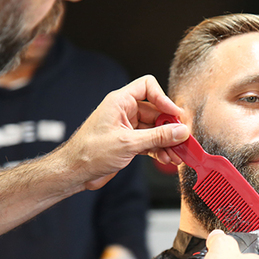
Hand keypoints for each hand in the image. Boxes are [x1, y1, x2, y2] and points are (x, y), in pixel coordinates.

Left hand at [55, 75, 189, 190]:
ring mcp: (127, 128)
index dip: (163, 98)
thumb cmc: (90, 152)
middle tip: (183, 140)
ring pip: (155, 129)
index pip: (147, 86)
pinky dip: (159, 150)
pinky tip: (166, 159)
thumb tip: (180, 131)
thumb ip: (157, 137)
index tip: (175, 115)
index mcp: (120, 102)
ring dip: (167, 142)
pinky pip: (150, 142)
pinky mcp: (129, 143)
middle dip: (170, 127)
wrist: (75, 172)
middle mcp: (124, 112)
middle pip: (156, 111)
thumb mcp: (128, 143)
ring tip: (177, 155)